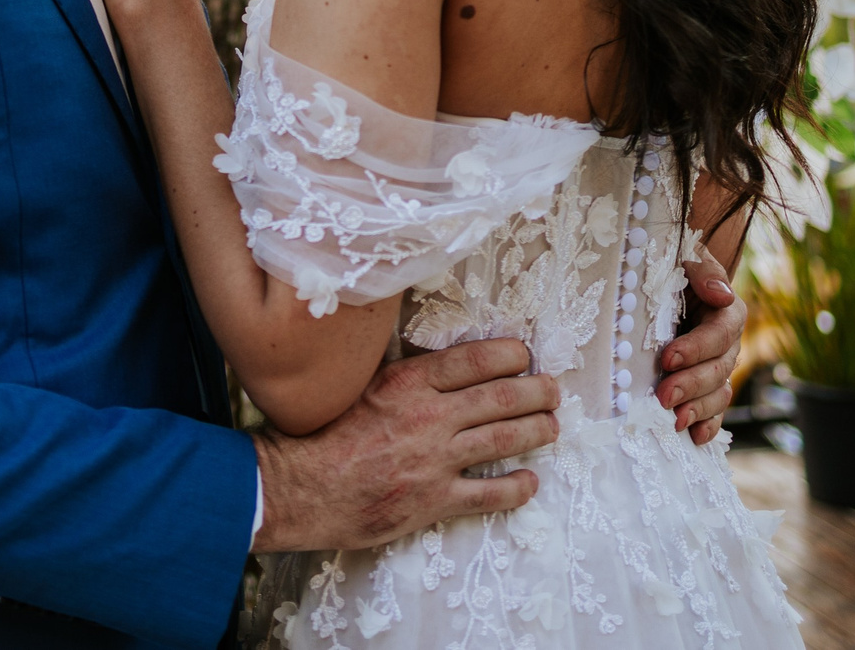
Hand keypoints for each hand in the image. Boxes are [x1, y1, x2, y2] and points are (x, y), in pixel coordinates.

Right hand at [252, 338, 559, 551]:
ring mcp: (436, 460)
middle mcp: (430, 417)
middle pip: (500, 397)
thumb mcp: (360, 387)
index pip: (474, 360)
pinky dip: (515, 488)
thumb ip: (401, 376)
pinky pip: (488, 494)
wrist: (301, 487)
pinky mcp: (435, 500)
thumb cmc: (322, 433)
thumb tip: (433, 363)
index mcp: (410, 383)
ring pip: (503, 439)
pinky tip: (530, 482)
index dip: (509, 355)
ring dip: (536, 431)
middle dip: (536, 390)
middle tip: (552, 389)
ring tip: (552, 425)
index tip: (524, 354)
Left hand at [657, 246, 743, 443]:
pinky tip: (695, 438)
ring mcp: (719, 367)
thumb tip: (721, 294)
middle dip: (691, 385)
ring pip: (718, 393)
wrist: (668, 280)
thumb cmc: (674, 264)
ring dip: (698, 409)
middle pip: (719, 369)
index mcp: (728, 312)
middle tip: (663, 397)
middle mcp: (729, 343)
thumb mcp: (686, 255)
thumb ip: (703, 270)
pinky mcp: (707, 385)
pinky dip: (708, 425)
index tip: (667, 358)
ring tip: (675, 422)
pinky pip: (716, 410)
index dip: (696, 348)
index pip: (719, 334)